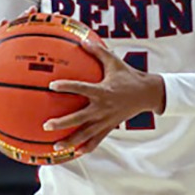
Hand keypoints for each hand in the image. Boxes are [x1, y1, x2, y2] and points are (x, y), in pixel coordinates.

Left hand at [43, 35, 164, 153]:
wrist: (147, 94)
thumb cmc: (129, 76)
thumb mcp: (114, 62)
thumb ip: (98, 51)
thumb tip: (82, 40)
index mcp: (102, 91)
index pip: (81, 88)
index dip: (67, 87)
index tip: (52, 86)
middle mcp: (102, 108)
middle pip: (79, 118)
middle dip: (62, 123)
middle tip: (46, 125)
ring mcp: (106, 120)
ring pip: (85, 134)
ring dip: (70, 141)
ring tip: (55, 146)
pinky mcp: (109, 127)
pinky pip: (96, 140)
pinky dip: (86, 148)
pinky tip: (74, 153)